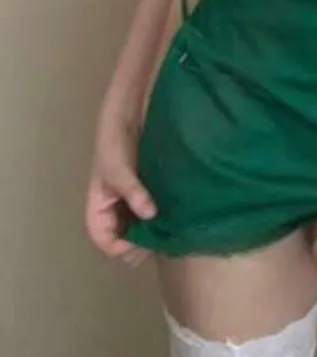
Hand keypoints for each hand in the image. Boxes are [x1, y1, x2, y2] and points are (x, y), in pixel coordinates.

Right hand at [84, 109, 156, 268]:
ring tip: (171, 232)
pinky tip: (176, 216)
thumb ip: (133, 191)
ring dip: (152, 231)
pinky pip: (153, 210)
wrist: (130, 109)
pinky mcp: (150, 187)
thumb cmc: (115, 139)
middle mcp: (115, 206)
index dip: (118, 247)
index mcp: (99, 204)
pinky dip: (162, 217)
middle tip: (161, 242)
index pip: (103, 238)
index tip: (140, 246)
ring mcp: (133, 197)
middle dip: (139, 243)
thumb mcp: (118, 167)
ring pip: (139, 225)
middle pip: (123, 236)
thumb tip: (150, 215)